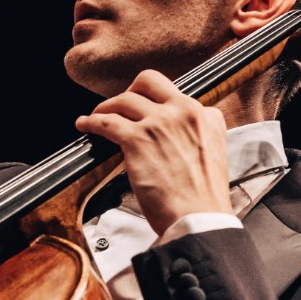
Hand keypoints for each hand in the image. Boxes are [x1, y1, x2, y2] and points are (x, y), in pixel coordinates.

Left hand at [75, 70, 231, 234]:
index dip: (155, 102)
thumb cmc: (203, 197)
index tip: (145, 113)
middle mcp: (182, 111)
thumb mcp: (215, 153)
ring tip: (97, 116)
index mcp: (204, 115)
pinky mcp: (136, 139)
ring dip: (106, 107)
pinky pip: (106, 121)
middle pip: (148, 82)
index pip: (175, 93)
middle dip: (131, 92)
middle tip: (121, 108)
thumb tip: (182, 132)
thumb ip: (199, 134)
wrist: (199, 218)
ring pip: (123, 100)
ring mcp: (158, 123)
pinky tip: (85, 125)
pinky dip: (91, 121)